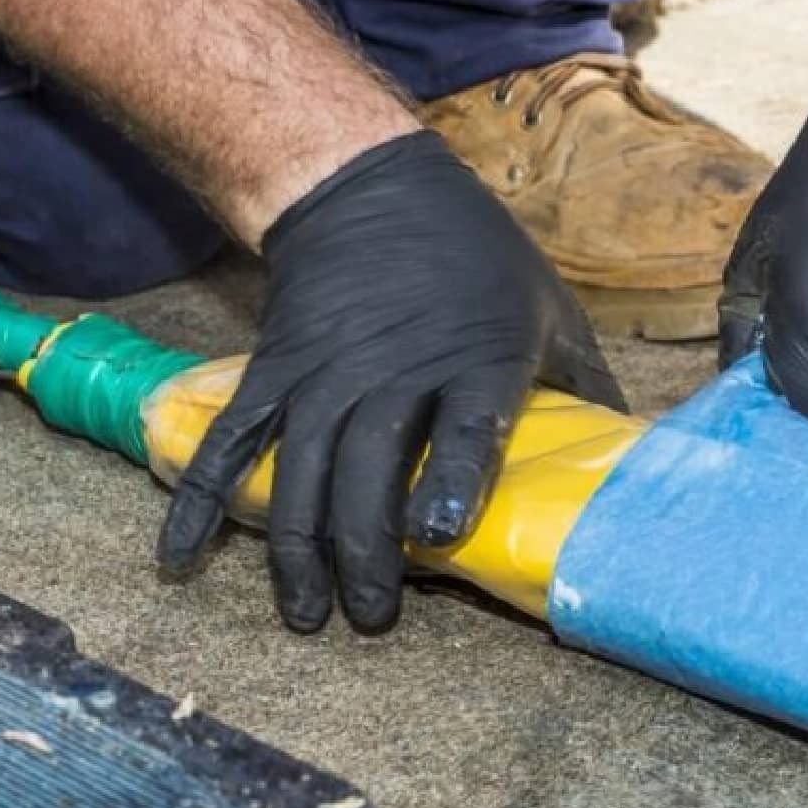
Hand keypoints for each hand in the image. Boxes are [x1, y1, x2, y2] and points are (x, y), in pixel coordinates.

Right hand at [157, 130, 623, 631]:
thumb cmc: (472, 256)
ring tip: (306, 613)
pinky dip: (199, 502)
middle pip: (366, 470)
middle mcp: (390, 372)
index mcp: (474, 359)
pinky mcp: (272, 375)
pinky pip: (227, 444)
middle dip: (363, 552)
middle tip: (370, 618)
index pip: (463, 427)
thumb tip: (626, 454)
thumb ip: (583, 380)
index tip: (434, 537)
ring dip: (297, 551)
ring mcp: (320, 376)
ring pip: (297, 474)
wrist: (368, 189)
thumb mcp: (546, 304)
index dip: (448, 481)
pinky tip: (181, 559)